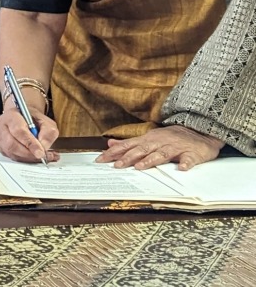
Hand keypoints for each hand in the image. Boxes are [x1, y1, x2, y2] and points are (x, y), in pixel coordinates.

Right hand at [0, 105, 58, 164]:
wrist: (22, 117)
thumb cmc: (32, 118)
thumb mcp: (45, 120)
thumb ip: (48, 132)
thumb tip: (44, 147)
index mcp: (11, 115)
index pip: (18, 131)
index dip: (30, 143)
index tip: (41, 152)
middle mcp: (1, 126)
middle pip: (11, 144)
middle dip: (28, 153)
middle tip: (41, 156)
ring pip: (11, 153)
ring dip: (27, 158)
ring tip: (41, 156)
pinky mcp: (0, 147)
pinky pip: (12, 157)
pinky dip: (25, 160)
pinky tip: (34, 157)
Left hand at [96, 125, 223, 170]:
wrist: (198, 130)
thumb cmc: (171, 138)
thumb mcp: (148, 138)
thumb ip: (129, 143)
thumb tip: (110, 144)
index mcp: (148, 140)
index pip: (128, 146)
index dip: (114, 153)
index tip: (101, 160)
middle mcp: (159, 142)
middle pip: (142, 149)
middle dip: (128, 157)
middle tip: (117, 166)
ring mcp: (176, 147)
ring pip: (162, 154)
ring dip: (151, 160)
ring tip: (141, 167)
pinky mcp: (192, 153)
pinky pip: (189, 159)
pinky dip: (186, 163)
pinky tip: (182, 168)